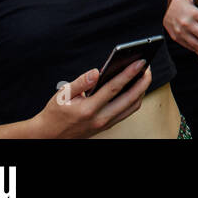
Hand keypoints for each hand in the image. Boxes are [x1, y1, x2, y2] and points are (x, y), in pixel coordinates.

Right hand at [34, 61, 151, 138]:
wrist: (49, 135)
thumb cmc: (55, 113)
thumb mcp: (62, 94)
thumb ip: (81, 82)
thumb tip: (96, 71)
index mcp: (88, 109)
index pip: (114, 88)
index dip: (129, 73)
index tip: (140, 62)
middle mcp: (100, 118)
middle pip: (130, 98)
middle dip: (143, 81)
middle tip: (147, 66)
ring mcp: (105, 124)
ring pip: (132, 107)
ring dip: (141, 90)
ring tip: (143, 74)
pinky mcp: (107, 126)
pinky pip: (127, 112)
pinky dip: (135, 99)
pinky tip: (135, 87)